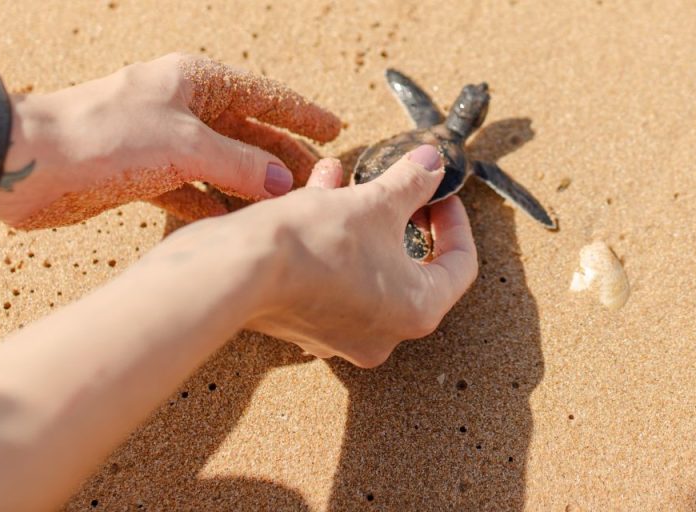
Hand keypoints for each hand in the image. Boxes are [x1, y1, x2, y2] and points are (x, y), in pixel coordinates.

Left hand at [0, 53, 339, 229]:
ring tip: (288, 211)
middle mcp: (181, 109)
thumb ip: (239, 164)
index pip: (264, 96)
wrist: (29, 162)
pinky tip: (238, 225)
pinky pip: (193, 191)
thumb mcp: (185, 145)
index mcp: (195, 82)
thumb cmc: (102, 135)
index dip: (302, 114)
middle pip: (248, 134)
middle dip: (285, 158)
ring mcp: (162, 143)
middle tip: (321, 184)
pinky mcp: (142, 176)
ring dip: (253, 188)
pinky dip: (216, 207)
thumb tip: (283, 182)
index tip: (336, 130)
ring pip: (224, 166)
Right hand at [140, 145, 477, 366]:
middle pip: (411, 266)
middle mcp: (385, 334)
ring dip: (360, 218)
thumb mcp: (373, 201)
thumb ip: (412, 182)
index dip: (455, 220)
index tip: (439, 192)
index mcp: (417, 311)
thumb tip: (433, 163)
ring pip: (366, 266)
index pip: (460, 265)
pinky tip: (314, 193)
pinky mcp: (305, 323)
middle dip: (401, 216)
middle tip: (398, 186)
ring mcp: (342, 335)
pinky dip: (330, 237)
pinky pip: (332, 275)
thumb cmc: (312, 243)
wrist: (235, 270)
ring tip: (345, 178)